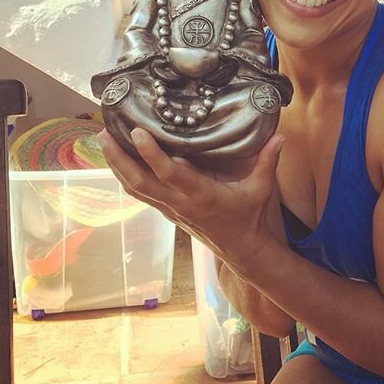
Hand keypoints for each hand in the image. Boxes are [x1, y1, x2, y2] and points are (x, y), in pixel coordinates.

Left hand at [97, 127, 284, 274]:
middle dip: (119, 158)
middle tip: (103, 132)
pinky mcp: (167, 210)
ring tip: (102, 139)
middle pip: (140, 181)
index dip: (152, 154)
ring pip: (134, 187)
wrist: (241, 250)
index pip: (170, 174)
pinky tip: (117, 159)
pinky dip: (125, 175)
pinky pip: (140, 192)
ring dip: (116, 165)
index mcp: (201, 195)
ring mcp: (170, 208)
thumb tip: (280, 135)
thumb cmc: (249, 216)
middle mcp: (179, 202)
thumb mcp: (261, 189)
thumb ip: (268, 161)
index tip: (137, 133)